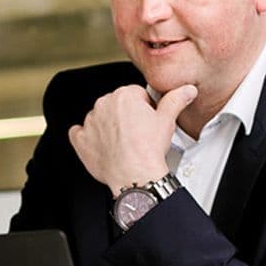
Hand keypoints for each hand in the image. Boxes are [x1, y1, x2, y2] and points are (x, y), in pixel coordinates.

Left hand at [68, 83, 197, 193]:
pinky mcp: (80, 140)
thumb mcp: (167, 121)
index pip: (135, 95)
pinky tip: (100, 145)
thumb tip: (186, 90)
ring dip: (108, 127)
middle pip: (116, 105)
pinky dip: (87, 138)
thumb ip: (176, 100)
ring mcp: (90, 122)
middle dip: (126, 117)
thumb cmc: (148, 150)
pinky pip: (79, 133)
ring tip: (123, 143)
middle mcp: (103, 104)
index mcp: (124, 95)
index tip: (147, 120)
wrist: (134, 175)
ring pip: (99, 118)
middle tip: (137, 134)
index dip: (144, 108)